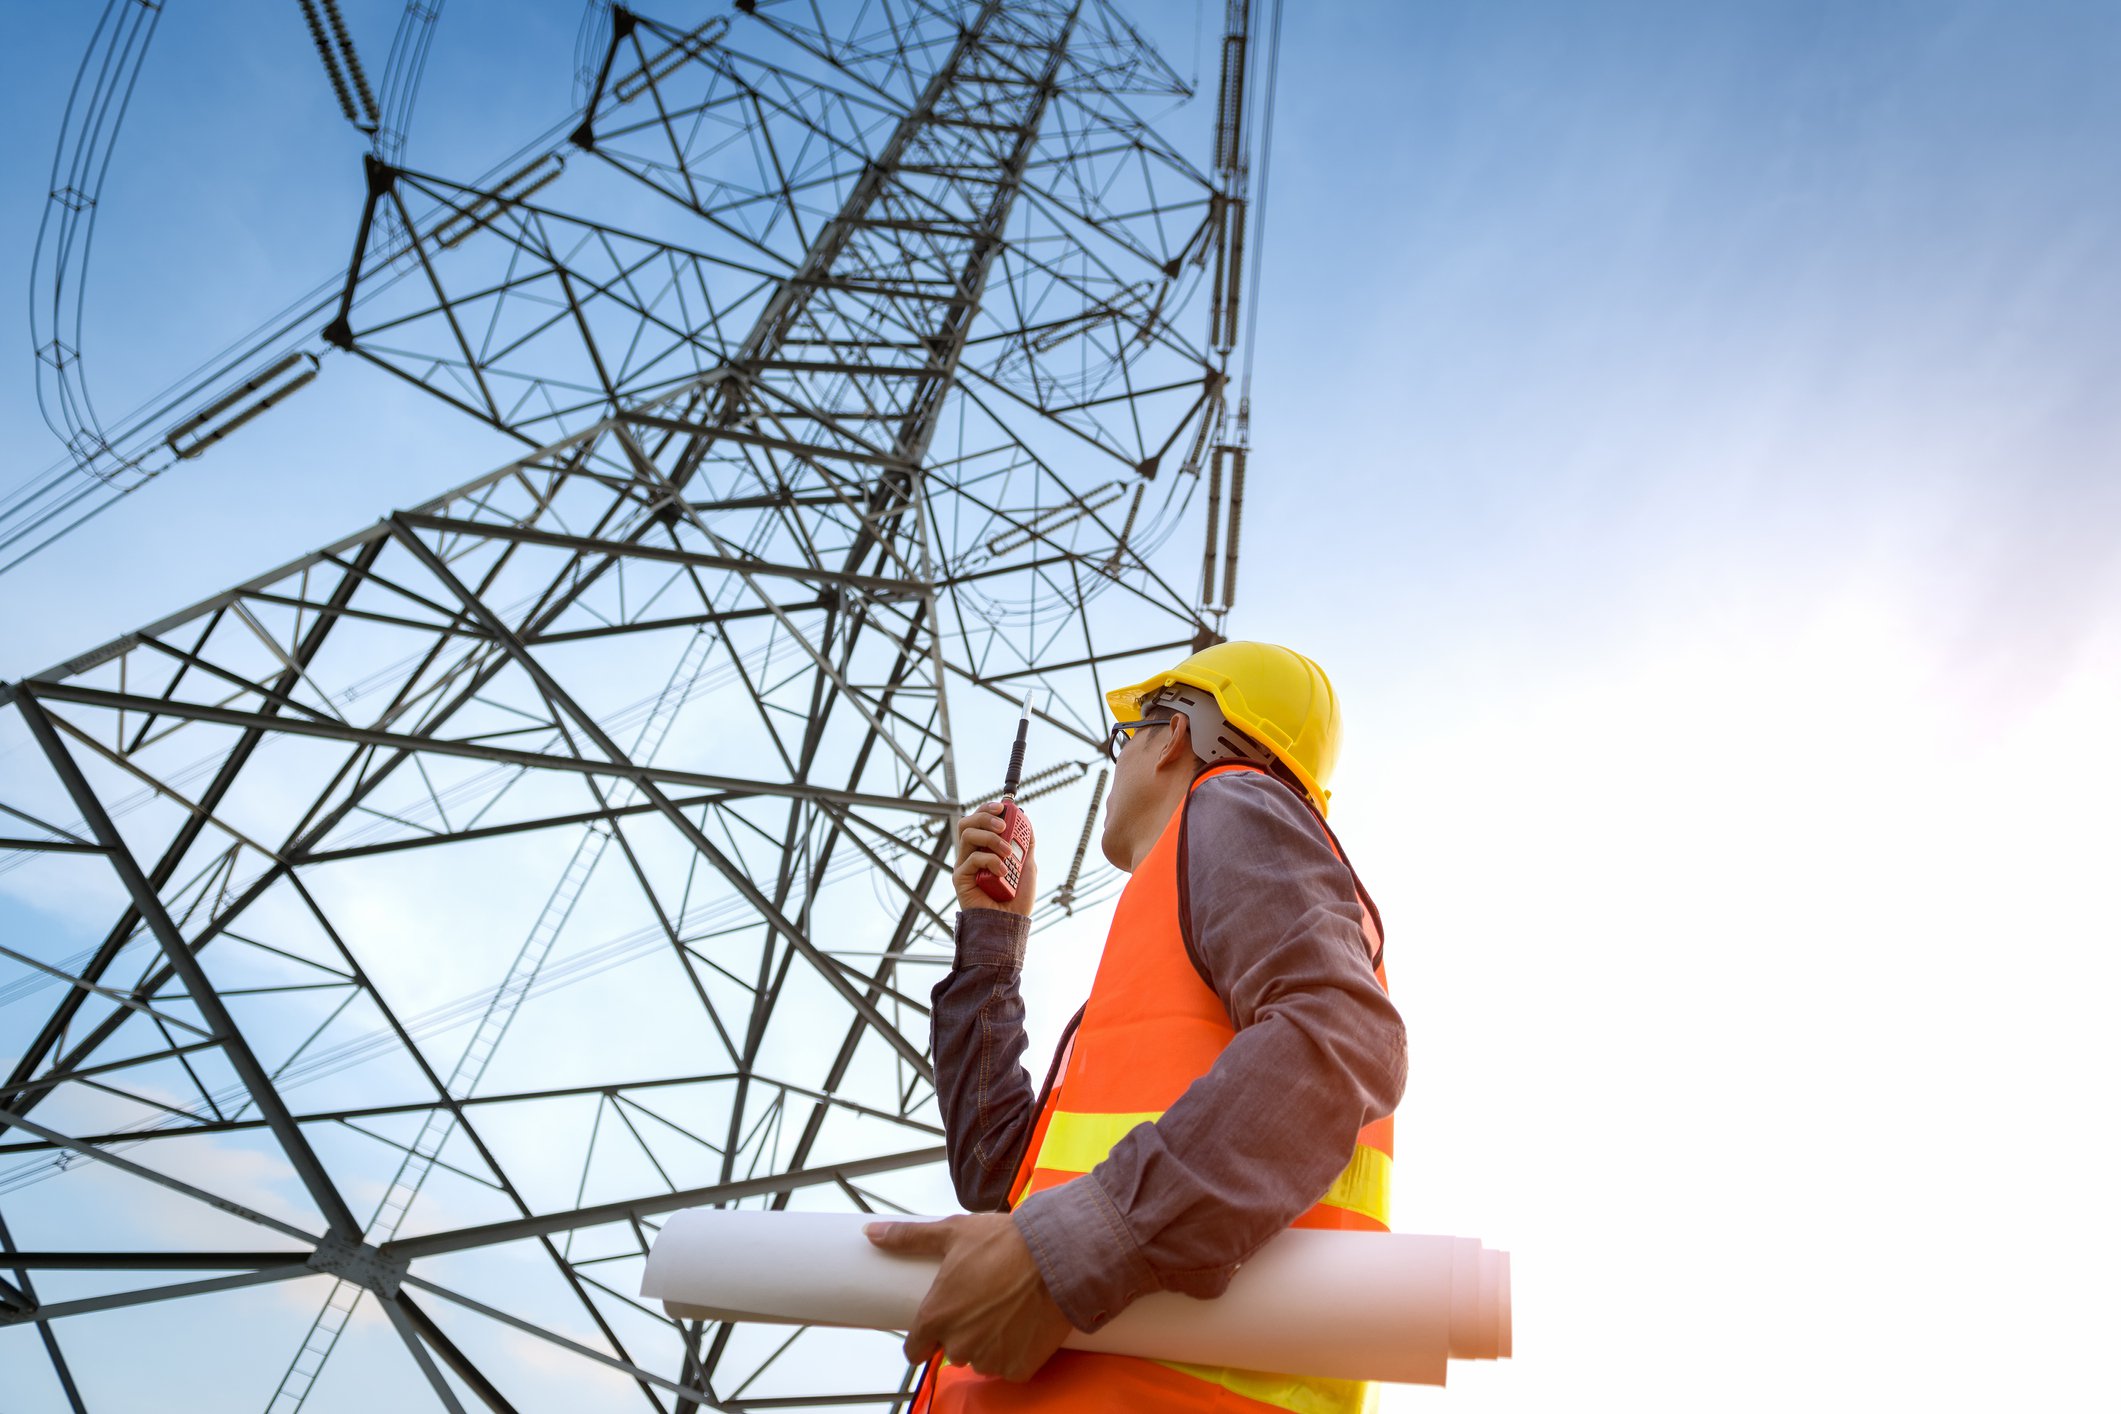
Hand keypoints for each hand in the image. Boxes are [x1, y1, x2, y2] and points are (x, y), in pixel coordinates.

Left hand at [866, 1214, 1071, 1381]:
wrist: (1056, 1254)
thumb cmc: (1003, 1242)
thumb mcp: (952, 1233)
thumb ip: (909, 1237)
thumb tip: (871, 1232)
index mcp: (937, 1316)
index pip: (914, 1349)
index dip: (924, 1338)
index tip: (937, 1325)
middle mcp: (959, 1344)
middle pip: (952, 1350)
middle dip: (963, 1332)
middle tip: (982, 1302)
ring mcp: (990, 1359)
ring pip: (981, 1358)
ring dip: (989, 1343)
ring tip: (1006, 1310)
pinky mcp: (1018, 1368)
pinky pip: (1009, 1366)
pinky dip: (1015, 1352)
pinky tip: (1023, 1325)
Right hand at [952, 803, 1035, 916]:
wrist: (1010, 922)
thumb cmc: (1017, 898)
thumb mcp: (1027, 866)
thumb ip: (1025, 845)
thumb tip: (1027, 822)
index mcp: (985, 848)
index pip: (979, 820)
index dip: (987, 809)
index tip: (1002, 807)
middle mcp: (972, 853)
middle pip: (967, 823)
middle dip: (984, 817)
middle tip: (1002, 825)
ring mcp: (964, 865)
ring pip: (967, 835)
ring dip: (990, 838)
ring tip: (1007, 852)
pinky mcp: (960, 877)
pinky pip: (972, 859)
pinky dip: (990, 861)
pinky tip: (1002, 872)